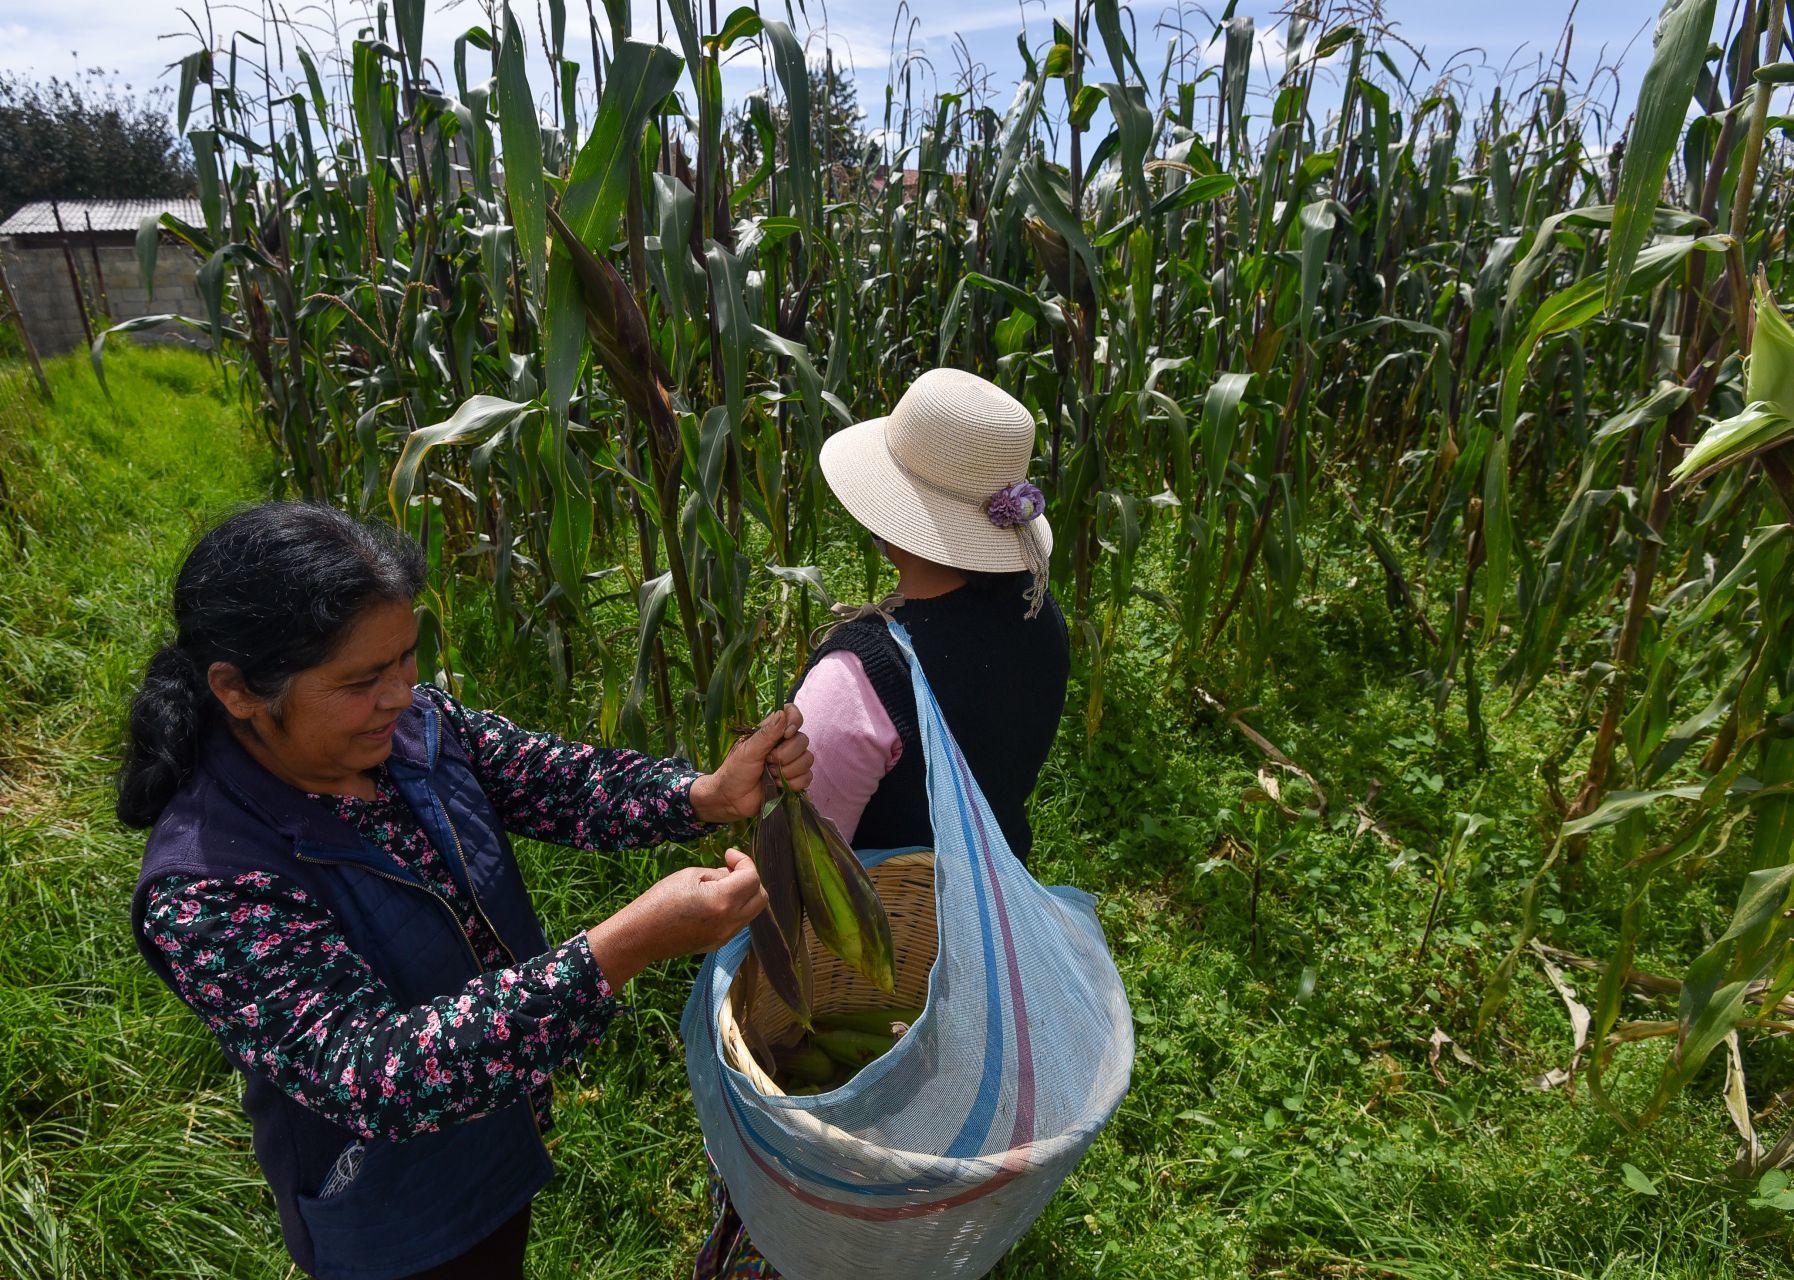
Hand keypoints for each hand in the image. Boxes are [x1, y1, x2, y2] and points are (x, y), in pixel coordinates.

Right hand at [585, 849, 766, 984]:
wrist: (641, 936)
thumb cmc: (659, 901)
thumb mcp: (689, 876)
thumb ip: (717, 873)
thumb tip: (732, 874)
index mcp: (722, 901)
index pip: (752, 878)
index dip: (744, 861)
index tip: (728, 854)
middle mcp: (730, 922)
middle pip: (760, 897)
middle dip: (749, 878)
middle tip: (729, 869)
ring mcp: (726, 936)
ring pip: (752, 911)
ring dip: (743, 894)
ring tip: (719, 885)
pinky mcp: (719, 944)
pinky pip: (738, 922)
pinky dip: (734, 908)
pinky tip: (713, 902)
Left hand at [688, 705, 813, 824]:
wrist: (732, 799)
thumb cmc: (734, 771)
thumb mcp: (747, 751)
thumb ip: (766, 734)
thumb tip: (782, 714)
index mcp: (771, 732)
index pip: (791, 713)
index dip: (795, 720)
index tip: (786, 734)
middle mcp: (784, 744)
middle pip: (803, 740)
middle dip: (786, 755)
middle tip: (768, 762)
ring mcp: (791, 762)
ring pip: (807, 759)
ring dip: (788, 771)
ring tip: (771, 775)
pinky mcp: (794, 780)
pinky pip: (807, 777)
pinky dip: (793, 783)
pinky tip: (777, 785)